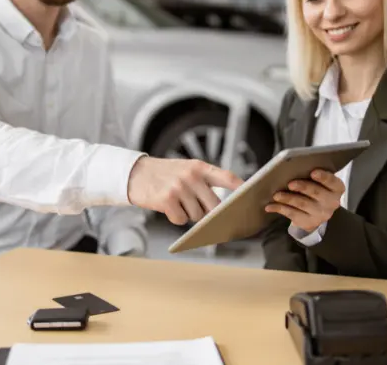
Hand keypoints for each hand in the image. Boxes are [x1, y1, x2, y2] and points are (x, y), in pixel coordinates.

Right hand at [127, 156, 242, 224]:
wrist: (135, 174)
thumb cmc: (164, 174)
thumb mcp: (186, 168)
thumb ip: (204, 181)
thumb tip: (222, 205)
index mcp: (199, 167)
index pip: (227, 177)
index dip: (241, 188)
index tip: (252, 195)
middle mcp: (191, 176)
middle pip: (214, 205)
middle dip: (210, 212)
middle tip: (199, 208)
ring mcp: (179, 187)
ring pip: (197, 215)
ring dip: (189, 213)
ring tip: (177, 201)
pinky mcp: (167, 200)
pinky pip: (181, 220)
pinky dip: (175, 217)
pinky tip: (168, 207)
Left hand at [265, 169, 344, 232]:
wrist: (316, 212)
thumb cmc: (315, 189)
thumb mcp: (319, 181)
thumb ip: (311, 174)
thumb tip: (293, 166)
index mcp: (336, 188)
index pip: (333, 182)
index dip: (323, 177)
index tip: (313, 172)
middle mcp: (331, 202)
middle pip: (316, 193)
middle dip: (303, 187)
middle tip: (290, 183)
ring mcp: (320, 214)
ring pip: (302, 204)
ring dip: (288, 198)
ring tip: (276, 195)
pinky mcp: (307, 222)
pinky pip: (292, 214)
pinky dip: (279, 208)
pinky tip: (269, 206)